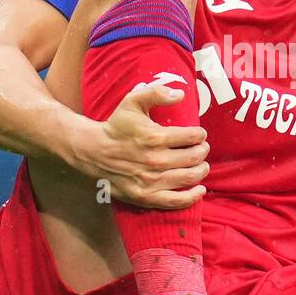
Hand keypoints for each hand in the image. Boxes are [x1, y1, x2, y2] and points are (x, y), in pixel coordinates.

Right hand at [69, 84, 209, 209]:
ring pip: (189, 177)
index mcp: (155, 137)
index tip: (199, 134)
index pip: (192, 136)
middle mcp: (156, 160)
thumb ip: (156, 93)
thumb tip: (181, 94)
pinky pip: (175, 201)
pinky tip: (199, 191)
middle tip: (202, 148)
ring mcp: (151, 181)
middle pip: (194, 157)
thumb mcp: (133, 101)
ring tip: (202, 165)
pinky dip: (192, 197)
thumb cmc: (116, 126)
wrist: (93, 151)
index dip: (200, 134)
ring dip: (201, 170)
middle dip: (202, 151)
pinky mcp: (145, 196)